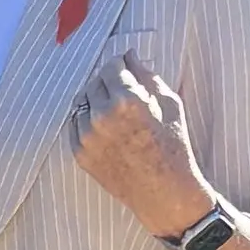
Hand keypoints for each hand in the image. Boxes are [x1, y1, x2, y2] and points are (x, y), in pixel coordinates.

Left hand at [70, 49, 215, 237]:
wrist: (165, 193)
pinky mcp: (80, 154)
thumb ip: (146, 76)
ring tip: (113, 111)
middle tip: (121, 92)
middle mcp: (102, 117)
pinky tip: (104, 127)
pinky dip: (87, 121)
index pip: (111, 66)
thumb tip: (129, 56)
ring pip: (81, 102)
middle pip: (94, 82)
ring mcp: (88, 137)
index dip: (120, 66)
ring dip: (95, 100)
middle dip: (108, 82)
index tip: (125, 69)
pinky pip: (75, 125)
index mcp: (126, 100)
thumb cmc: (174, 147)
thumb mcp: (170, 104)